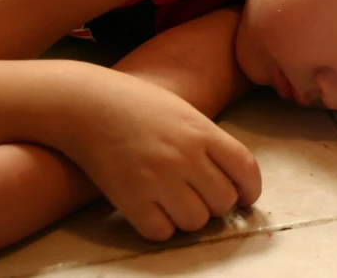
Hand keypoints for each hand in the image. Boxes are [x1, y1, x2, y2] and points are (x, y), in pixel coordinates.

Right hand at [58, 69, 260, 240]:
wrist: (86, 104)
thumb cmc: (137, 104)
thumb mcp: (184, 112)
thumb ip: (208, 142)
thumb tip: (232, 180)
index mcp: (203, 131)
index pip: (246, 169)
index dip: (251, 189)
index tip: (246, 197)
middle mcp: (185, 156)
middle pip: (224, 200)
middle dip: (217, 204)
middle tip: (200, 196)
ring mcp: (158, 178)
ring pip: (196, 221)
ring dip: (189, 217)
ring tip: (174, 201)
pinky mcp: (130, 198)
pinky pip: (161, 232)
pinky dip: (161, 227)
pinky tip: (153, 210)